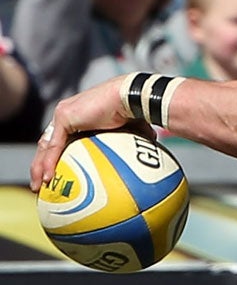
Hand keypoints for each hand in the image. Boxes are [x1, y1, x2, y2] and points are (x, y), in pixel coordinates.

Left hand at [31, 74, 138, 188]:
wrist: (132, 97)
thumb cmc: (137, 110)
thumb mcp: (131, 128)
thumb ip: (134, 137)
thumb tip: (150, 145)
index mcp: (80, 117)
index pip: (60, 140)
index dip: (55, 158)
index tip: (55, 175)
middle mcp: (68, 114)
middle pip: (48, 144)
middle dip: (41, 165)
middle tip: (41, 185)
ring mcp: (63, 114)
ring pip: (46, 146)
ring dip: (39, 168)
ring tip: (39, 187)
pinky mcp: (64, 116)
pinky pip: (54, 145)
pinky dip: (49, 163)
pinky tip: (48, 178)